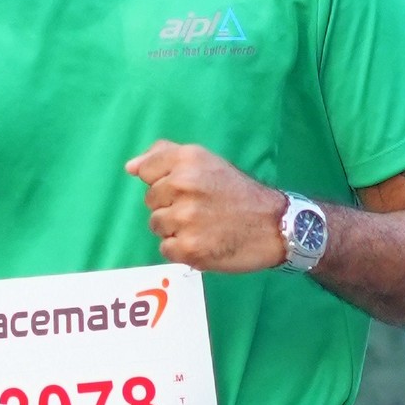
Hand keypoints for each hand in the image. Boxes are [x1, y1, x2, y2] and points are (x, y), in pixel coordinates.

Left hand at [125, 140, 286, 272]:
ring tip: (203, 226)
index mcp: (187, 160)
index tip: (186, 188)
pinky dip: (182, 249)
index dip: (164, 181)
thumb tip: (130, 167)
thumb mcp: (206, 161)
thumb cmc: (238, 192)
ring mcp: (185, 219)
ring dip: (175, 228)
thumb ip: (165, 156)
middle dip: (170, 205)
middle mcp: (183, 185)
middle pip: (150, 200)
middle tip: (201, 208)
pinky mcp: (188, 248)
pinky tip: (204, 241)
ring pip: (157, 224)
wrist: (273, 226)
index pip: (146, 171)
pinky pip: (166, 249)